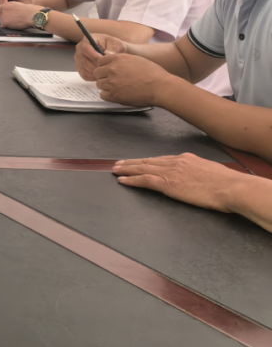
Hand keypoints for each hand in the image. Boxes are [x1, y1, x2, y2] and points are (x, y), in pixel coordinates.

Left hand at [0, 1, 39, 27]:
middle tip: (12, 20)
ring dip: (6, 23)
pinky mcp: (4, 22)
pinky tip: (15, 24)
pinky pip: (4, 25)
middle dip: (3, 19)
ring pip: (2, 21)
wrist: (30, 14)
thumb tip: (4, 12)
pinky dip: (8, 26)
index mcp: (6, 5)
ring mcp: (3, 16)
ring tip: (15, 21)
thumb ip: (8, 8)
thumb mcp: (16, 5)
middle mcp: (3, 9)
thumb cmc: (27, 10)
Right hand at [74, 33, 125, 79]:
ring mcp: (79, 59)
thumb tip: (107, 55)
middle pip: (83, 60)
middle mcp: (80, 49)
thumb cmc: (114, 46)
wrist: (113, 51)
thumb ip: (112, 49)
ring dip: (94, 73)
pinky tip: (101, 75)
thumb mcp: (115, 44)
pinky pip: (84, 74)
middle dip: (95, 66)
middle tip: (105, 69)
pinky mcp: (80, 67)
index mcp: (87, 40)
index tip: (103, 60)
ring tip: (105, 72)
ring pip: (83, 68)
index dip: (93, 55)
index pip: (85, 48)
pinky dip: (92, 77)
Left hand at [92, 52, 170, 105]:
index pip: (100, 61)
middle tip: (112, 80)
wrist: (160, 87)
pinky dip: (108, 95)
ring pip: (99, 84)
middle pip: (97, 73)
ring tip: (117, 88)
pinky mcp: (114, 95)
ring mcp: (112, 82)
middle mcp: (112, 69)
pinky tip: (117, 94)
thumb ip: (122, 60)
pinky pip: (103, 95)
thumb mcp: (136, 59)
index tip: (109, 71)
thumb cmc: (153, 73)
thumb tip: (113, 63)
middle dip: (103, 76)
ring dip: (106, 86)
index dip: (104, 66)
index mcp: (118, 59)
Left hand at [112, 153, 247, 212]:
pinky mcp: (168, 184)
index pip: (161, 159)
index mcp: (186, 159)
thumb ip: (199, 171)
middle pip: (148, 161)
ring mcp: (170, 172)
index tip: (137, 161)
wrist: (231, 187)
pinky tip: (122, 181)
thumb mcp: (211, 171)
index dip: (147, 161)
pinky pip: (144, 180)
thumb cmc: (227, 183)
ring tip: (115, 170)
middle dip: (132, 162)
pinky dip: (132, 180)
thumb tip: (197, 175)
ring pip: (142, 168)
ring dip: (127, 169)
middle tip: (118, 163)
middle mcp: (175, 162)